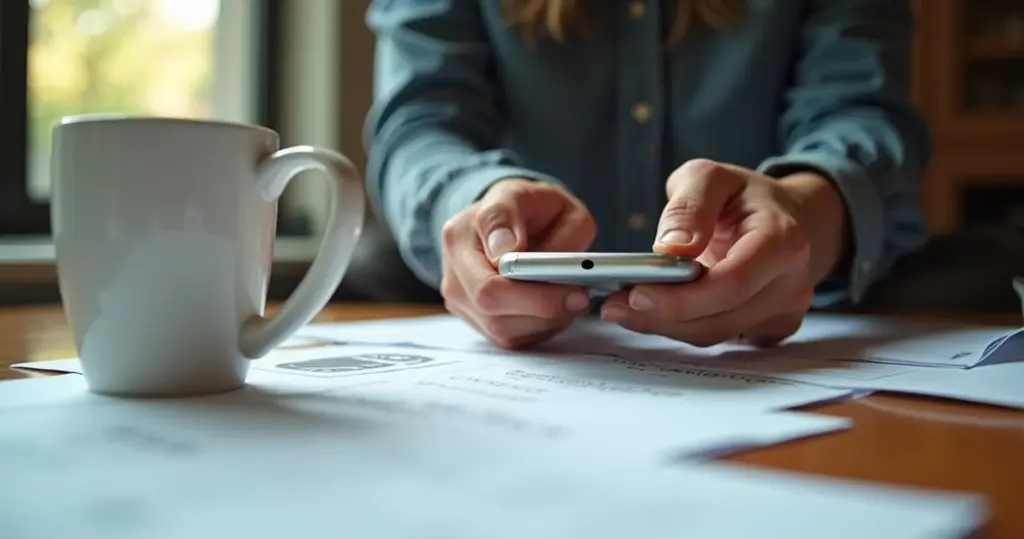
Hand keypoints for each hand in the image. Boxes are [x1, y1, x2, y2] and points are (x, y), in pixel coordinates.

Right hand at [440, 178, 595, 348]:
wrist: (505, 220)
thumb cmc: (522, 207)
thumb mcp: (523, 193)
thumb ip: (512, 216)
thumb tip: (509, 251)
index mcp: (459, 237)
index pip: (488, 282)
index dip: (533, 293)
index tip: (574, 287)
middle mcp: (452, 273)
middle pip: (493, 311)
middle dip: (544, 308)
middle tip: (581, 296)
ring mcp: (460, 300)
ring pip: (503, 330)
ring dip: (545, 320)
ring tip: (571, 296)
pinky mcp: (476, 320)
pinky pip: (510, 337)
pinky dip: (539, 326)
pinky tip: (554, 305)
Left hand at [601, 159, 845, 346]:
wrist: (784, 216)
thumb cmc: (743, 196)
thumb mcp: (711, 178)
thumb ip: (689, 205)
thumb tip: (670, 248)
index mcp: (783, 241)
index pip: (731, 284)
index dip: (682, 298)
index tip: (636, 293)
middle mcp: (790, 284)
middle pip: (721, 319)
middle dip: (663, 317)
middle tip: (614, 306)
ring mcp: (782, 311)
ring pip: (716, 334)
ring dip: (665, 326)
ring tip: (622, 308)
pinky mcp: (768, 328)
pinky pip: (719, 337)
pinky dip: (681, 328)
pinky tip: (651, 312)